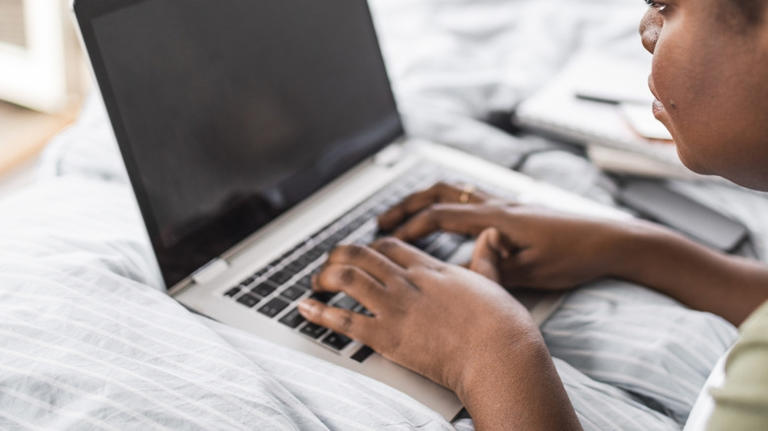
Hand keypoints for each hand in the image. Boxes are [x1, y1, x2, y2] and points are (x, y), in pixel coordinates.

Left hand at [297, 238, 537, 394]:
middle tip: (329, 265)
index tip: (362, 253)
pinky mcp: (387, 337)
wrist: (498, 355)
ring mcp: (395, 307)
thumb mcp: (494, 281)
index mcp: (431, 269)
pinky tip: (306, 308)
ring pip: (346, 278)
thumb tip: (491, 237)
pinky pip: (344, 320)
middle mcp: (408, 281)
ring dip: (324, 278)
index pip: (389, 246)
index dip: (370, 247)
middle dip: (338, 256)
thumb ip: (486, 258)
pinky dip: (320, 313)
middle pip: (360, 254)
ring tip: (315, 284)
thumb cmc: (500, 325)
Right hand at [379, 183, 634, 289]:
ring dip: (426, 201)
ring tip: (406, 218)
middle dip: (407, 206)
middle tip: (383, 222)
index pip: (440, 215)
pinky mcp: (515, 210)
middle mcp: (498, 204)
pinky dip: (448, 204)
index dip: (410, 226)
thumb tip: (461, 269)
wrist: (610, 240)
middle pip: (440, 193)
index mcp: (496, 218)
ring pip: (455, 192)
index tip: (388, 239)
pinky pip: (470, 199)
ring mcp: (506, 204)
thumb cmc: (575, 255)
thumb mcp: (531, 271)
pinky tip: (446, 220)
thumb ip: (493, 268)